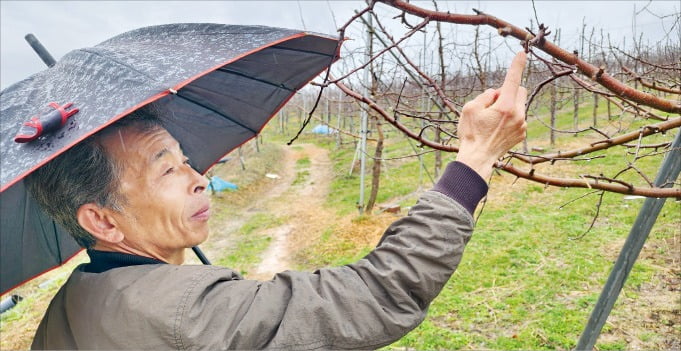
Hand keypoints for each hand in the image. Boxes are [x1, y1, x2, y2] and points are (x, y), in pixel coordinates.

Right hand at [456, 51, 527, 179]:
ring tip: (492, 121)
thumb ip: (485, 96)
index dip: (517, 65)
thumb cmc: (471, 134)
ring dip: (508, 106)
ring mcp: (522, 125)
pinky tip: (496, 129)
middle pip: (520, 91)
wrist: (477, 159)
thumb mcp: (469, 109)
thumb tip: (496, 93)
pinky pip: (519, 118)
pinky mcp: (522, 133)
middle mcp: (518, 115)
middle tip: (492, 103)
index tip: (522, 53)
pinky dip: (510, 118)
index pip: (512, 80)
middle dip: (509, 92)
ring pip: (519, 105)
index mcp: (505, 107)